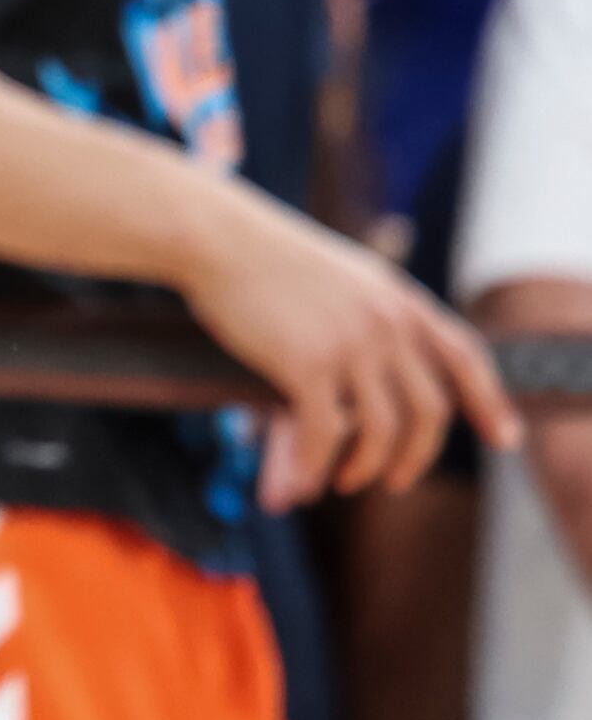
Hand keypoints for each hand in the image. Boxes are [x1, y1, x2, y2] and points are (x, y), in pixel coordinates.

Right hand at [176, 174, 521, 507]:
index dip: (489, 401)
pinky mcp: (306, 364)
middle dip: (417, 456)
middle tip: (397, 481)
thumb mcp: (341, 273)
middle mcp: (386, 323)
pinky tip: (307, 483)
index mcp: (398, 298)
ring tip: (346, 482)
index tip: (504, 438)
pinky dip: (315, 464)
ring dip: (368, 468)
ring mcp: (350, 345)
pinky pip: (322, 432)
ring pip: (381, 430)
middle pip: (429, 409)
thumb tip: (383, 357)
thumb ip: (372, 310)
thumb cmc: (263, 255)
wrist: (215, 236)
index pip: (465, 357)